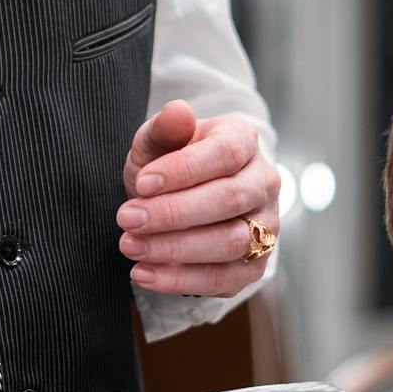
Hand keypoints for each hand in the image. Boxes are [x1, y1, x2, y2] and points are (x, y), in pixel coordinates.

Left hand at [117, 99, 279, 299]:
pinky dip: (181, 280)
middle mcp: (264, 183)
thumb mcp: (157, 142)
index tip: (141, 183)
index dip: (183, 170)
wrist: (180, 197)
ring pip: (230, 243)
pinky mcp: (254, 264)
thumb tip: (177, 111)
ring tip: (130, 246)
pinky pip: (224, 279)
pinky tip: (143, 273)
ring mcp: (266, 226)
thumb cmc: (168, 163)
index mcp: (244, 141)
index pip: (225, 154)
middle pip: (229, 200)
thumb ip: (164, 128)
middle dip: (173, 213)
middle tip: (126, 219)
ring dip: (174, 249)